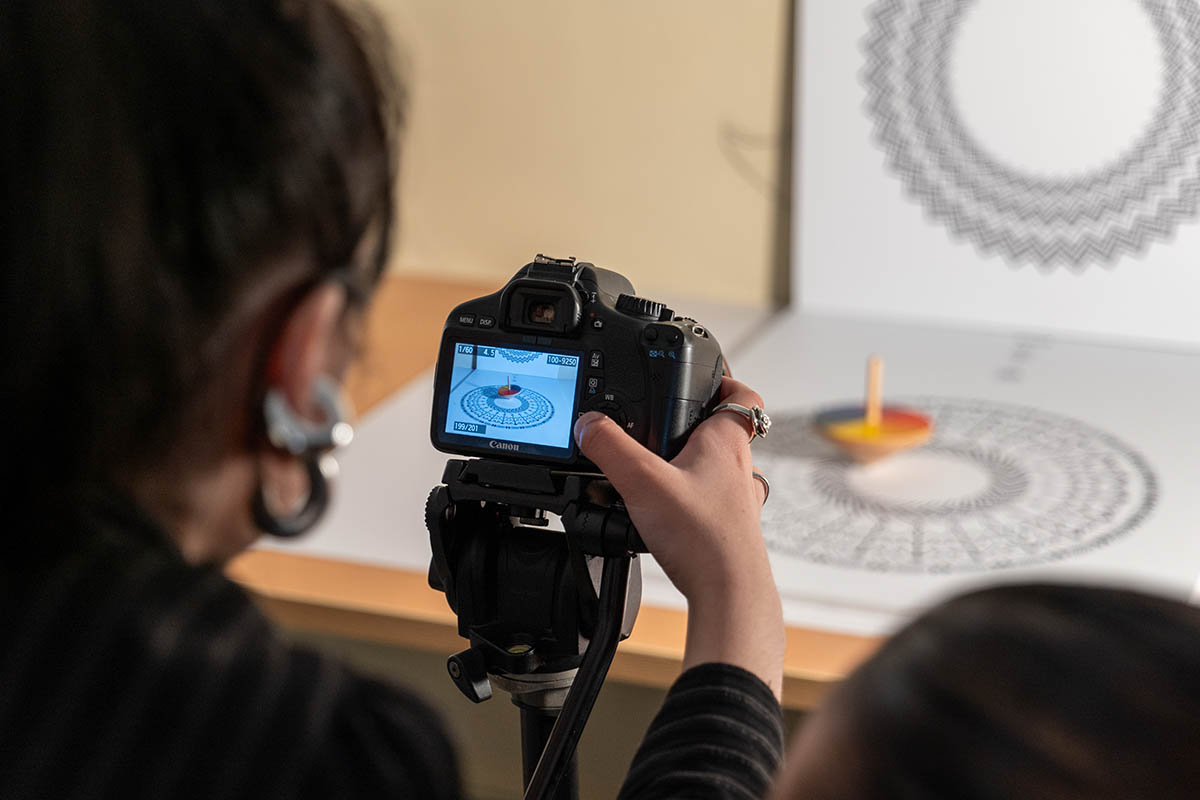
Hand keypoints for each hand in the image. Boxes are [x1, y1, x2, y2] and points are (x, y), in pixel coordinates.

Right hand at [574, 377, 784, 698]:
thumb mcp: (642, 482)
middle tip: (664, 420)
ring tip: (658, 468)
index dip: (725, 378)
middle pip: (726, 430)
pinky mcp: (731, 531)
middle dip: (696, 422)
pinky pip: (713, 503)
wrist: (730, 594)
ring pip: (720, 468)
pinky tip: (666, 514)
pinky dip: (692, 501)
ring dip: (694, 464)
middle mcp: (740, 468)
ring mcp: (738, 501)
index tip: (702, 373)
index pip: (741, 394)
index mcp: (726, 442)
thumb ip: (610, 449)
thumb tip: (588, 424)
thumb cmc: (704, 538)